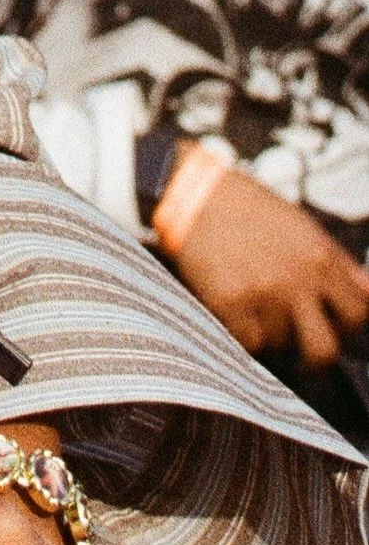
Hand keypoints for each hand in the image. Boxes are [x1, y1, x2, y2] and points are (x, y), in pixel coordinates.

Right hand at [168, 157, 368, 368]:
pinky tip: (235, 306)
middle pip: (325, 350)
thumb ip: (338, 262)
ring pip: (280, 345)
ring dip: (269, 331)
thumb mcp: (302, 225)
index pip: (359, 314)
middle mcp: (296, 279)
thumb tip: (368, 292)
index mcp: (320, 257)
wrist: (193, 190)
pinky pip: (248, 343)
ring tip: (254, 301)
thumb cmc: (249, 207)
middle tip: (299, 341)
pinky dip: (242, 331)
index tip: (331, 321)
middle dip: (314, 353)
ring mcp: (262, 293)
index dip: (346, 323)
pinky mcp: (229, 303)